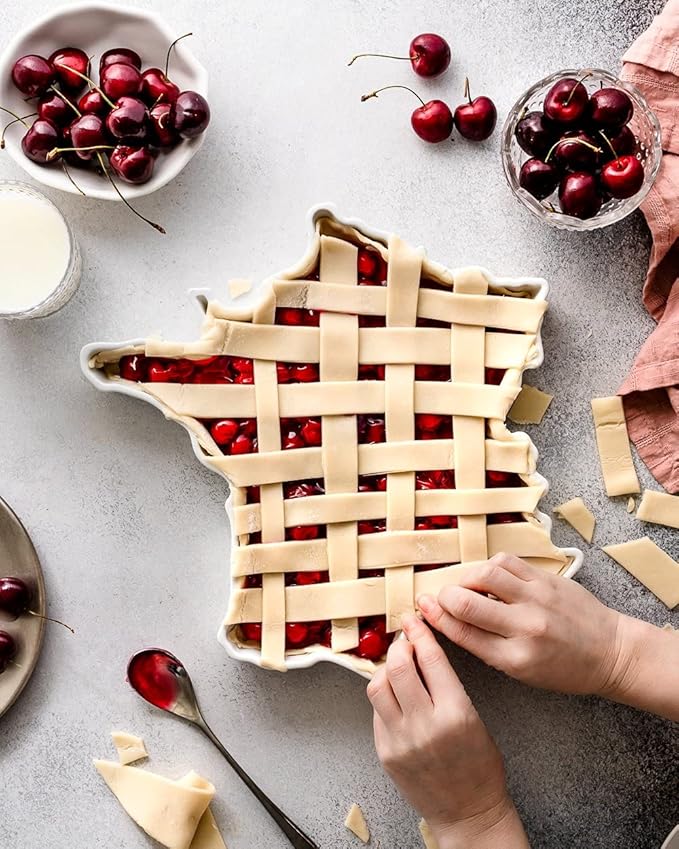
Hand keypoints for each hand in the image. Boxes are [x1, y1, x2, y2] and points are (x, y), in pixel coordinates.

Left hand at [367, 614, 529, 847]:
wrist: (469, 813)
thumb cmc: (480, 766)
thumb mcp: (474, 717)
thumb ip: (446, 685)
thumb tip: (421, 652)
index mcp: (456, 714)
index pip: (431, 659)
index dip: (420, 633)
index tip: (414, 620)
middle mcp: (425, 726)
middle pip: (399, 666)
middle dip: (400, 645)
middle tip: (404, 639)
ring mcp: (401, 741)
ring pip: (378, 686)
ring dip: (386, 669)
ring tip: (397, 667)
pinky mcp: (385, 753)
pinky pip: (376, 711)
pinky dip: (384, 696)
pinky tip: (396, 695)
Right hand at [419, 553, 622, 696]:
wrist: (610, 652)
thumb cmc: (564, 669)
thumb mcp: (521, 671)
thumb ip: (486, 646)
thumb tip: (451, 621)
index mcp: (516, 659)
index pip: (464, 634)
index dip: (436, 619)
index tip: (423, 609)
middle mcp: (525, 626)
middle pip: (467, 602)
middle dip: (444, 597)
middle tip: (439, 597)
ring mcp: (537, 598)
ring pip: (485, 574)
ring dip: (465, 577)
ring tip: (464, 586)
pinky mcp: (547, 579)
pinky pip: (507, 562)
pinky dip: (490, 567)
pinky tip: (489, 577)